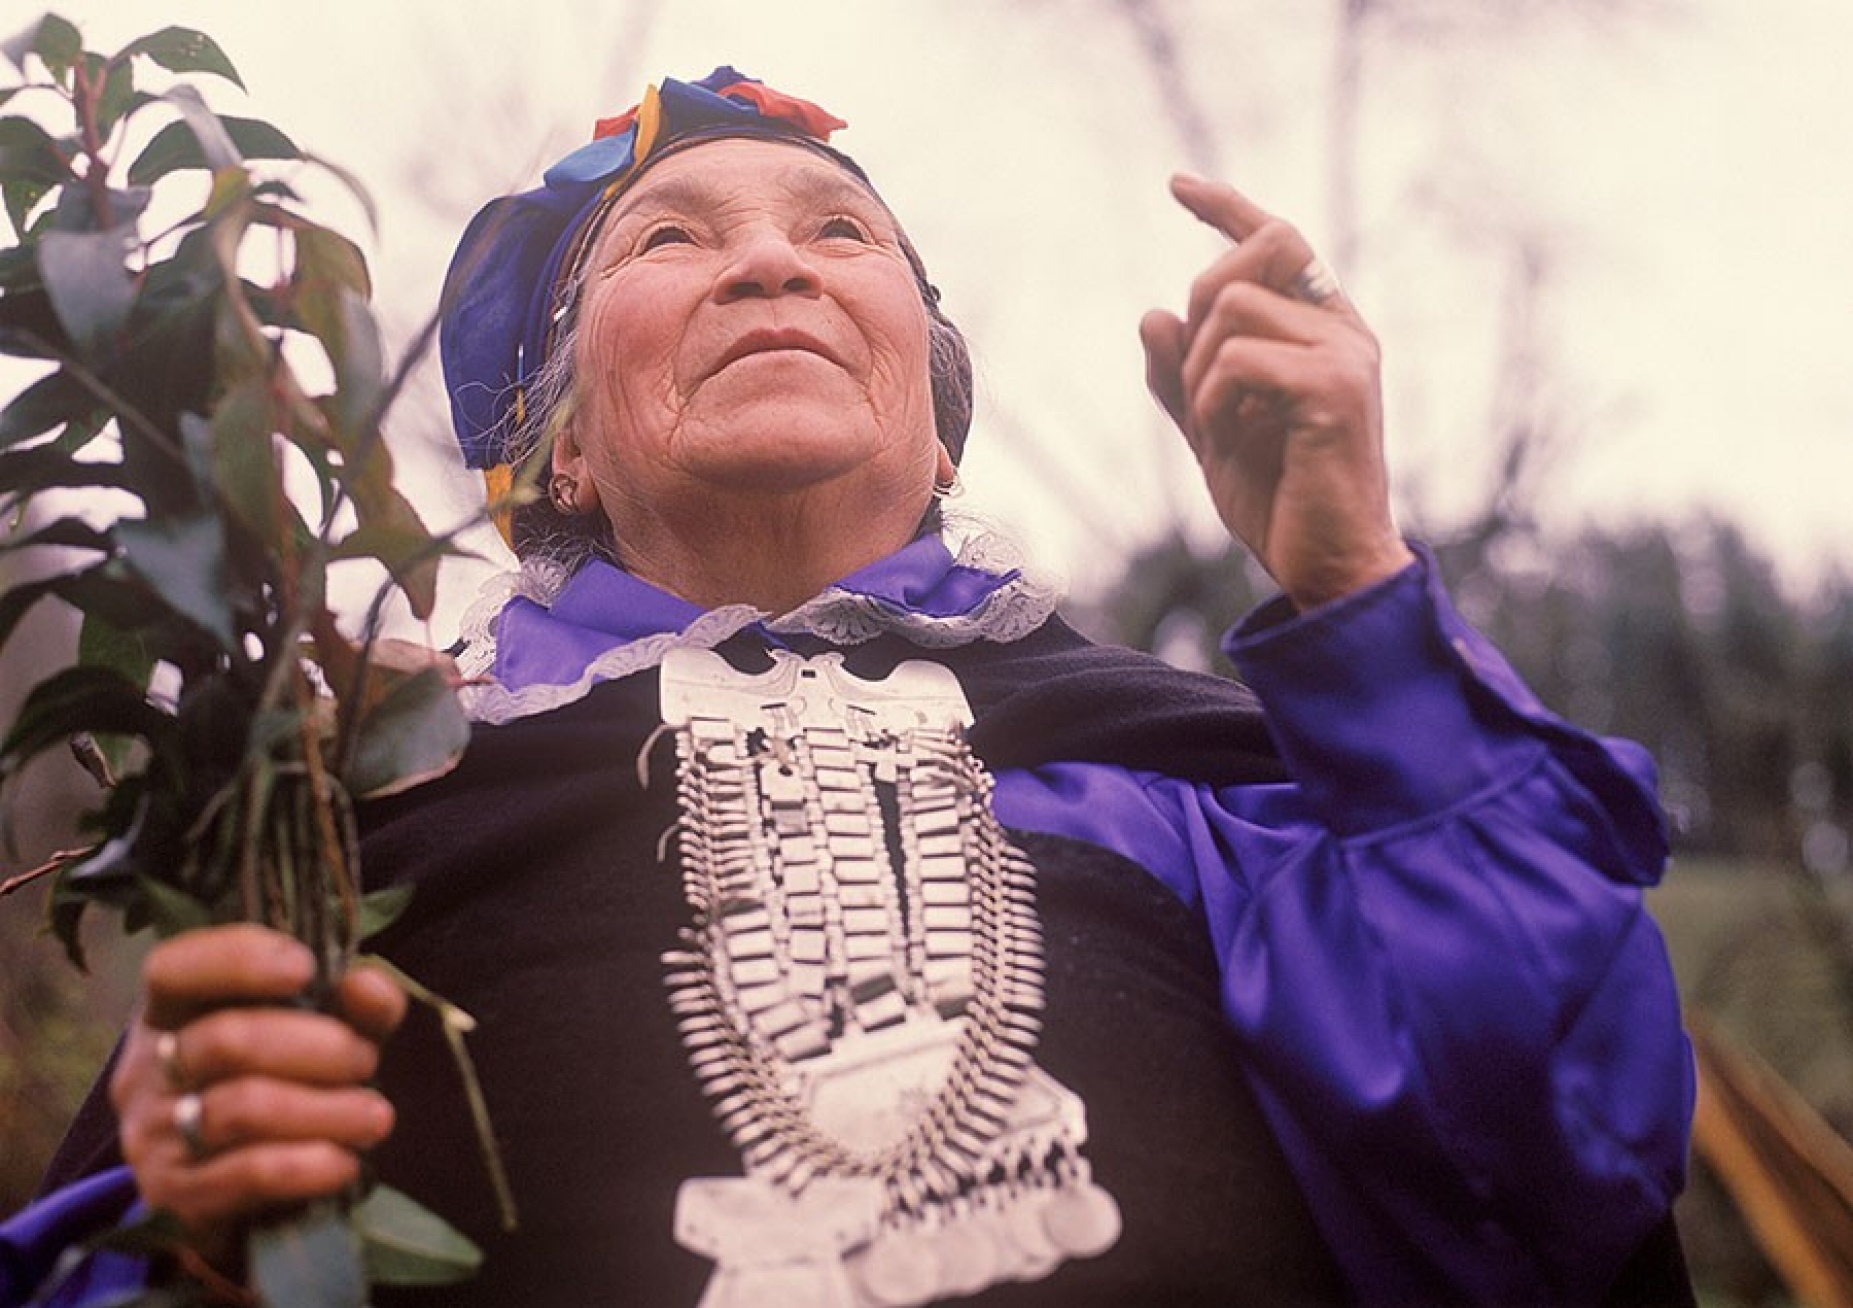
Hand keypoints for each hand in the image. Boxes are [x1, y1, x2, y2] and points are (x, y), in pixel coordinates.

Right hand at [109, 925, 405, 1271]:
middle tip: (365, 1061)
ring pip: (241, 1108)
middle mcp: (148, 1068)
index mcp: (171, 1010)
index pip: (174, 969)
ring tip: (375, 1115)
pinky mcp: (174, 1195)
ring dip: (325, 1109)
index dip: (238, 960)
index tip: (306, 967)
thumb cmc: (284, 1080)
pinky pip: (248, 1173)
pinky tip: (346, 1162)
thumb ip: (351, 1001)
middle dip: (317, 1047)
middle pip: (225, 1040)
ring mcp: (153, 1134)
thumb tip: (365, 987)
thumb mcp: (320, 1029)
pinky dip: (309, 1165)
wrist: (240, 1188)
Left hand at [1139, 175, 1412, 608]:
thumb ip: (1181, 379)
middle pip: (1253, 252)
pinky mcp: (1334, 389)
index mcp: (1321, 331)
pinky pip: (1236, 359)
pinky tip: (1226, 440)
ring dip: (1198, 369)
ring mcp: (1345, 355)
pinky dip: (1209, 400)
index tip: (1177, 185)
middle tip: (1196, 381)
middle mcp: (1342, 331)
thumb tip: (1153, 314)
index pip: (1278, 239)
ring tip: (1217, 428)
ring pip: (1232, 306)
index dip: (1227, 207)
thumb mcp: (1212, 434)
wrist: (1327, 567)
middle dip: (1201, 301)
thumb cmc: (1281, 502)